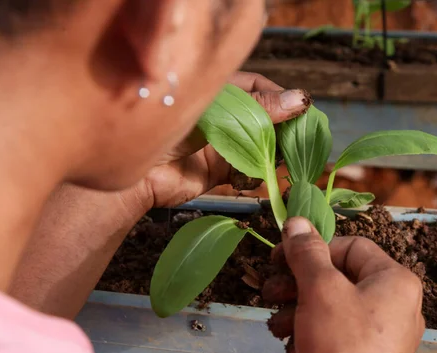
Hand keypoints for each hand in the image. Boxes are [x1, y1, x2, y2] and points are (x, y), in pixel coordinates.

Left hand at [130, 72, 310, 209]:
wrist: (135, 178)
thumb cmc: (165, 130)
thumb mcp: (213, 114)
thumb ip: (255, 110)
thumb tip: (299, 100)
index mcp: (217, 93)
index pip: (259, 88)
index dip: (281, 97)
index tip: (301, 109)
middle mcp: (223, 118)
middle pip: (264, 119)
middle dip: (281, 129)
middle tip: (299, 140)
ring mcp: (222, 145)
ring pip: (260, 147)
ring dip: (272, 154)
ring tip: (283, 159)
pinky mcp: (219, 172)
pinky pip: (248, 172)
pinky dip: (257, 176)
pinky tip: (259, 178)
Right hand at [266, 218, 424, 352]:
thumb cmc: (342, 349)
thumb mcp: (320, 291)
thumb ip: (306, 253)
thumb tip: (296, 221)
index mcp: (396, 281)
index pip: (350, 246)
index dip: (312, 250)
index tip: (279, 260)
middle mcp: (398, 304)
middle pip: (339, 278)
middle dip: (298, 285)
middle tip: (269, 293)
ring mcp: (386, 335)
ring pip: (334, 307)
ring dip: (298, 312)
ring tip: (277, 327)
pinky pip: (340, 333)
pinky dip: (312, 336)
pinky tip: (294, 350)